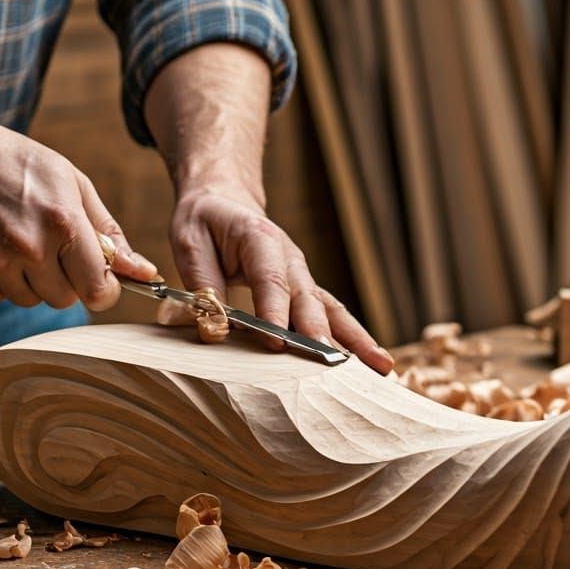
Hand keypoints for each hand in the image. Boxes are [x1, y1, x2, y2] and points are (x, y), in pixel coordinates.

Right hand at [0, 120, 157, 308]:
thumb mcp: (72, 184)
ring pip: (30, 300)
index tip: (97, 279)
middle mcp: (30, 246)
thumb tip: (146, 273)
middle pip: (65, 299)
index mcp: (64, 223)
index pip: (99, 291)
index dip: (103, 289)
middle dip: (64, 280)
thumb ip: (110, 232)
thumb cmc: (17, 164)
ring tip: (17, 240)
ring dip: (30, 280)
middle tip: (48, 247)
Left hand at [167, 185, 394, 373]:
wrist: (225, 201)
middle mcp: (290, 257)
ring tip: (380, 367)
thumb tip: (216, 329)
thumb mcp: (189, 243)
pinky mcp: (305, 292)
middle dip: (323, 333)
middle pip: (310, 299)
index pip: (270, 278)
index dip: (275, 312)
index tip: (278, 344)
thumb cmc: (205, 222)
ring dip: (356, 340)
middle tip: (333, 365)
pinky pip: (331, 317)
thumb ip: (202, 285)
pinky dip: (351, 341)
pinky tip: (368, 365)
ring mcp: (302, 276)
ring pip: (332, 310)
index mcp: (259, 237)